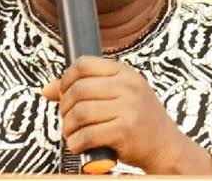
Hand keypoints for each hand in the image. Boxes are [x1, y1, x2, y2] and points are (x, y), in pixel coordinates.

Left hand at [42, 56, 211, 174]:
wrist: (166, 147)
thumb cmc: (137, 120)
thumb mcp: (116, 96)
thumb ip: (84, 89)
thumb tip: (46, 90)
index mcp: (124, 72)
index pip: (83, 64)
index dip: (66, 79)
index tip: (64, 94)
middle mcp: (128, 86)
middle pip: (78, 89)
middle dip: (64, 107)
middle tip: (66, 119)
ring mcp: (128, 108)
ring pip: (80, 112)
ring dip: (68, 127)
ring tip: (71, 133)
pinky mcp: (126, 131)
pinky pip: (87, 134)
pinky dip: (76, 142)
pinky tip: (78, 145)